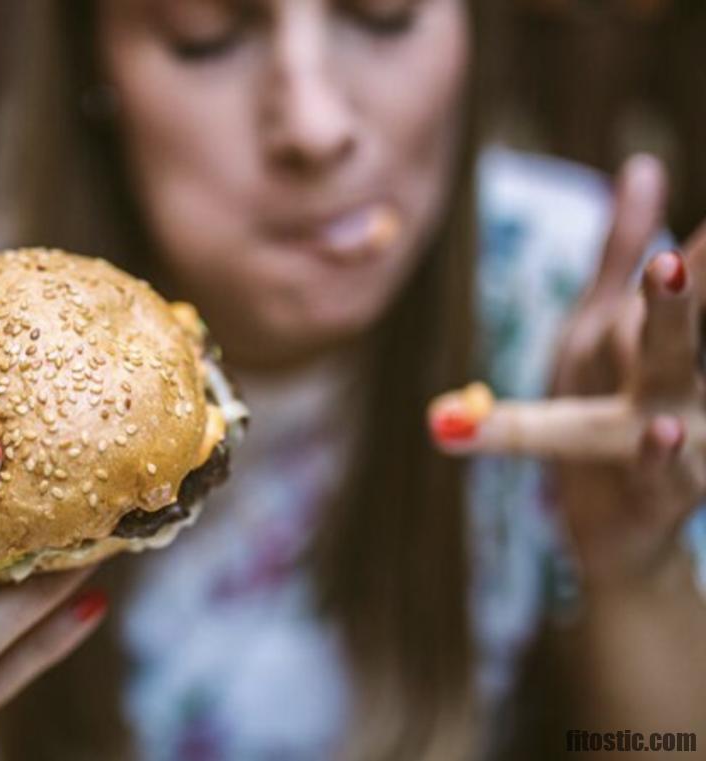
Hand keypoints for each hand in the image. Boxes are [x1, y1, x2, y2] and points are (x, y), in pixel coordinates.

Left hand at [429, 155, 705, 595]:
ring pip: (685, 392)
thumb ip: (622, 250)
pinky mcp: (670, 494)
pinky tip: (668, 434)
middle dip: (680, 286)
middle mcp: (686, 381)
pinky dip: (666, 461)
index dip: (694, 250)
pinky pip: (669, 479)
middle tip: (671, 251)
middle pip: (680, 323)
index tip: (663, 219)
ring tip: (670, 308)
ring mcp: (690, 438)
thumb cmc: (618, 406)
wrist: (624, 530)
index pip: (689, 275)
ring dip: (678, 345)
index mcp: (669, 338)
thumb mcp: (607, 325)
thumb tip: (644, 167)